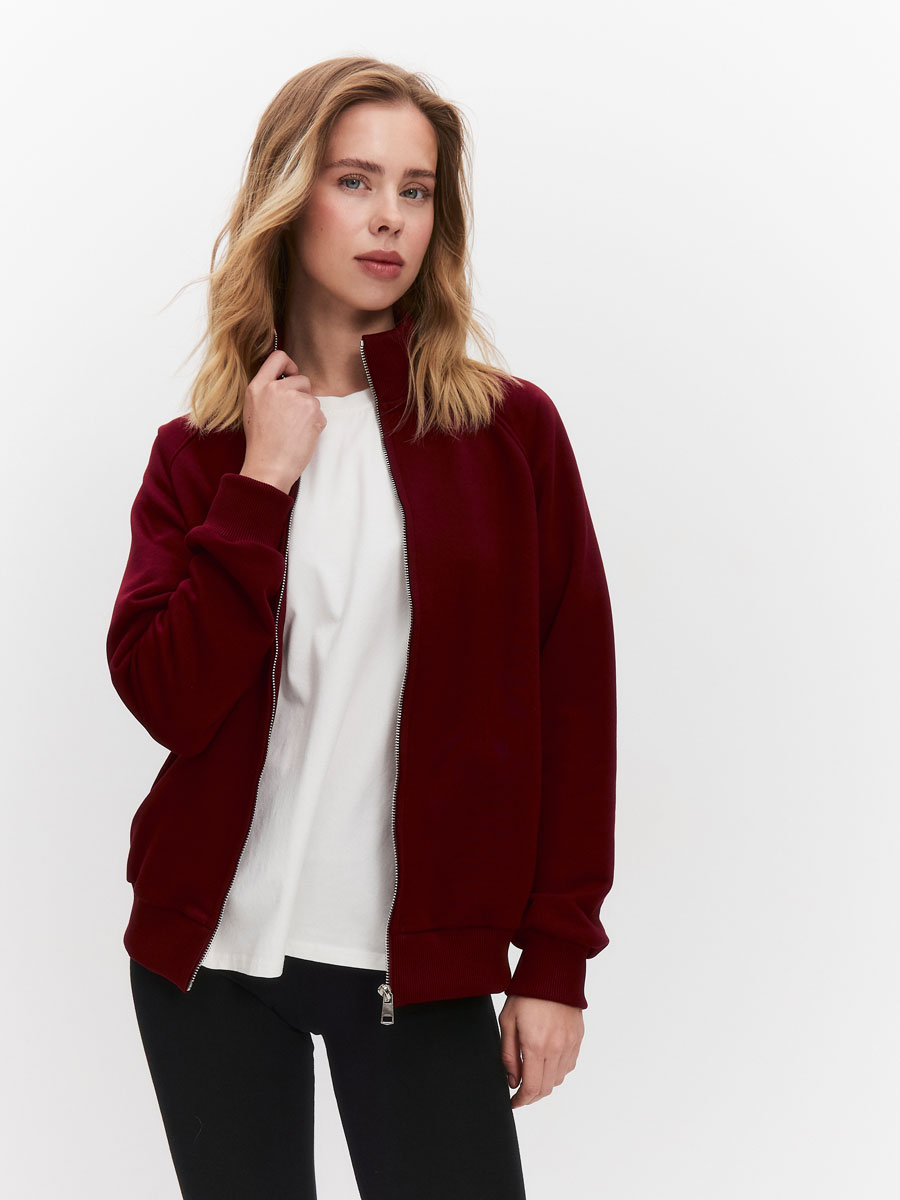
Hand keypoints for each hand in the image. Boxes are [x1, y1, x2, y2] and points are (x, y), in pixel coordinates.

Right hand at [240, 349, 326, 491]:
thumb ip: (267, 392)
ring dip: (308, 413)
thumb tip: (286, 382)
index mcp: (258, 386)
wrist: (269, 466)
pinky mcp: (312, 410)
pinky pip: (321, 413)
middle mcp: (276, 388)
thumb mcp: (254, 410)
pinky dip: (315, 425)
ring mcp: (295, 397)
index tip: (292, 375)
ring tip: (293, 431)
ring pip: (312, 399)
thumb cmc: (262, 444)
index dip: (289, 365)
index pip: (278, 357)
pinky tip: (302, 437)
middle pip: (302, 380)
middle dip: (302, 396)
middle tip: (291, 418)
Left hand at [499, 994, 583, 1107]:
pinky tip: (547, 1063)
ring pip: (559, 1079)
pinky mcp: (578, 1038)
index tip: (514, 1103)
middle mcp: (557, 1048)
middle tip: (520, 1093)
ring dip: (545, 1084)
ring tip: (532, 1076)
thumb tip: (512, 1081)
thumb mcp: (508, 1022)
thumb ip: (509, 1055)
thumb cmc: (526, 994)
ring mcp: (570, 1043)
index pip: (532, 1088)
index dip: (521, 1101)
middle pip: (546, 1088)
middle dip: (532, 1096)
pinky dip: (557, 1071)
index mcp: (536, 1045)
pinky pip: (569, 1065)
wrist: (552, 972)